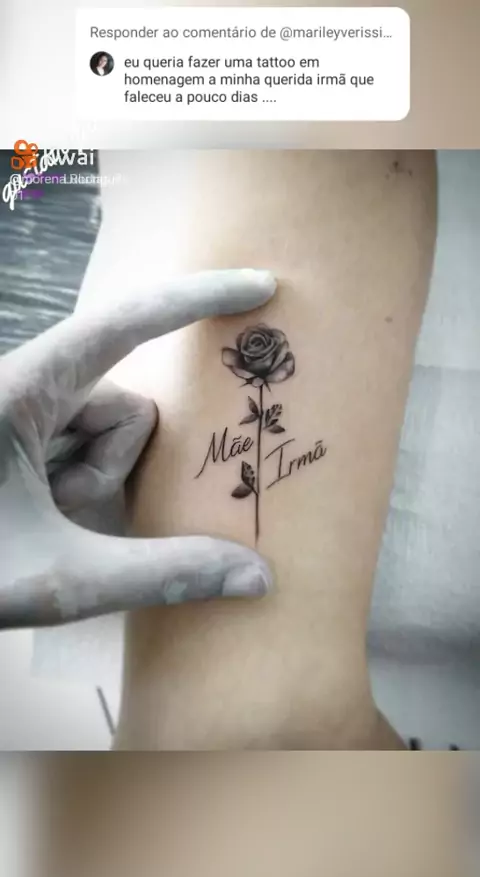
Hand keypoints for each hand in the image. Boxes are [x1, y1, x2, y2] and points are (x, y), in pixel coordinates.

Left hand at [0, 269, 275, 627]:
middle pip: (120, 404)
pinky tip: (38, 517)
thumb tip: (258, 577)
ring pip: (101, 427)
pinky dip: (77, 482)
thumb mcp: (57, 580)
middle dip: (112, 468)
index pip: (124, 325)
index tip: (259, 288)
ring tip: (42, 525)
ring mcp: (16, 410)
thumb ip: (161, 574)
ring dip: (91, 482)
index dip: (196, 300)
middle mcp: (18, 386)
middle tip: (67, 517)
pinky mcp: (15, 433)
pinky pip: (77, 440)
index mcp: (18, 391)